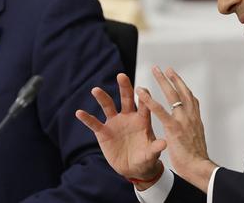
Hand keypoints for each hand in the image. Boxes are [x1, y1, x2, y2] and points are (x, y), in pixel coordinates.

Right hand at [76, 73, 166, 188]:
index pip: (144, 105)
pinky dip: (87, 119)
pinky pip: (94, 124)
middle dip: (124, 87)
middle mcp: (128, 117)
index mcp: (143, 120)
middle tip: (121, 75)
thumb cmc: (146, 158)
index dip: (144, 97)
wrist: (133, 169)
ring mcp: (115, 123)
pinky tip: (79, 112)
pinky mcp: (104, 132)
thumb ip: (155, 148)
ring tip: (95, 90)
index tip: (143, 88)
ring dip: (102, 98)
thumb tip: (164, 143)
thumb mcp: (151, 154)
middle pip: (126, 99)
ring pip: (108, 106)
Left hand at [136, 67, 217, 192]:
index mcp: (195, 119)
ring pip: (172, 95)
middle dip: (173, 78)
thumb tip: (190, 128)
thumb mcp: (196, 139)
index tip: (177, 78)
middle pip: (182, 91)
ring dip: (163, 81)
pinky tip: (141, 92)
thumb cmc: (196, 158)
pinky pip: (159, 110)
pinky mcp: (173, 127)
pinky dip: (149, 100)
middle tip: (165, 68)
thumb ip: (191, 129)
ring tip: (155, 71)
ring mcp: (182, 120)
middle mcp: (190, 116)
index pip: (190, 99)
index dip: (183, 87)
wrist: (199, 168)